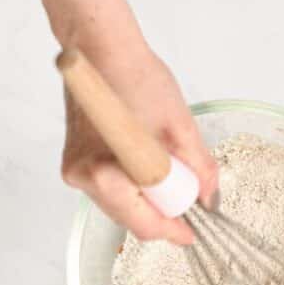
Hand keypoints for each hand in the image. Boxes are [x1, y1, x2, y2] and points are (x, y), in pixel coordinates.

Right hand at [61, 47, 217, 244]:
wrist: (103, 50)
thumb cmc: (137, 78)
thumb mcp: (181, 127)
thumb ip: (199, 169)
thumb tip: (208, 198)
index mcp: (104, 172)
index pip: (143, 222)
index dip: (171, 231)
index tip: (190, 234)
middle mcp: (82, 178)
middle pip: (130, 219)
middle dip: (162, 215)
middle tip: (187, 202)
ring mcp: (76, 173)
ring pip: (120, 207)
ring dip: (148, 202)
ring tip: (170, 180)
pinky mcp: (75, 165)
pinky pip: (110, 192)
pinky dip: (133, 190)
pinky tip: (148, 171)